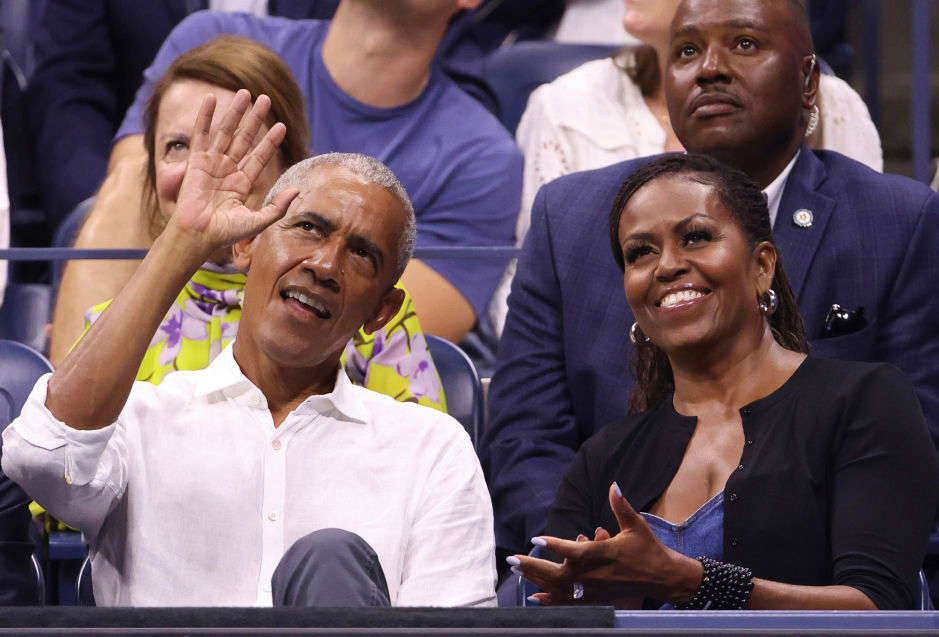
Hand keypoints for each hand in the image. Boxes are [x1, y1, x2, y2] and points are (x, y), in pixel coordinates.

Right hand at [167, 89, 298, 254]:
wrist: (199, 236)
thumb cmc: (225, 233)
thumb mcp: (257, 221)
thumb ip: (277, 207)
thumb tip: (297, 191)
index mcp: (243, 183)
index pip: (260, 157)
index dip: (270, 142)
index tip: (281, 126)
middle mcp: (228, 170)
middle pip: (244, 139)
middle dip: (255, 119)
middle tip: (265, 99)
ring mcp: (212, 164)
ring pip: (226, 132)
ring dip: (235, 113)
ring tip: (245, 93)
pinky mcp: (196, 162)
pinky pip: (201, 135)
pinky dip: (205, 116)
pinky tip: (211, 99)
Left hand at [512, 483, 701, 606]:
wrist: (662, 578)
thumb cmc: (648, 549)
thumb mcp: (635, 525)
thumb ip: (621, 505)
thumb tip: (613, 485)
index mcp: (603, 553)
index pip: (574, 550)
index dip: (554, 544)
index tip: (536, 538)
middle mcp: (594, 575)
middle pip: (557, 573)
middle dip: (533, 566)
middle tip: (512, 560)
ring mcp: (593, 590)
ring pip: (559, 588)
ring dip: (536, 579)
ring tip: (517, 571)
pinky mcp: (595, 599)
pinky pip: (568, 602)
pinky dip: (550, 599)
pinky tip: (534, 596)